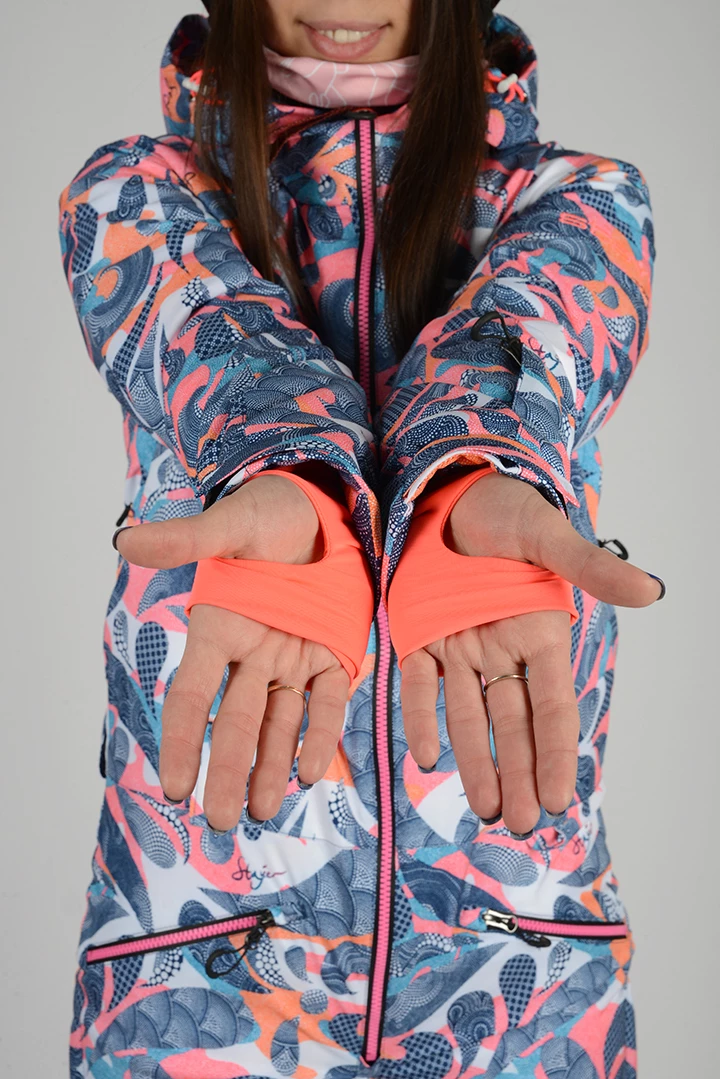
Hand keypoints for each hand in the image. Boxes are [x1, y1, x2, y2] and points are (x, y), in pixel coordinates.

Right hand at [115, 470, 349, 831]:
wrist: (322, 508)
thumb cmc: (268, 513)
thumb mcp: (230, 523)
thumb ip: (185, 540)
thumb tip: (123, 541)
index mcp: (219, 627)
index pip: (194, 695)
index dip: (184, 741)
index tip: (176, 787)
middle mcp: (252, 652)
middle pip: (237, 722)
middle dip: (229, 771)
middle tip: (222, 822)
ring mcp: (293, 657)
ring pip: (280, 723)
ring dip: (272, 767)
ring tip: (264, 811)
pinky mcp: (333, 654)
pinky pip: (326, 703)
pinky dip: (320, 735)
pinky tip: (313, 773)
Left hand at [400, 469, 663, 835]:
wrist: (452, 491)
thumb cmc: (508, 510)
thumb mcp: (549, 537)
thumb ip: (592, 569)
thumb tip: (653, 590)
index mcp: (540, 633)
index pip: (551, 706)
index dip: (554, 752)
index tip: (558, 798)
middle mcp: (502, 649)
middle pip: (513, 724)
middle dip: (518, 775)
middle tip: (519, 825)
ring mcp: (460, 646)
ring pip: (468, 716)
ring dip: (476, 763)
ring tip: (485, 811)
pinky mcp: (419, 635)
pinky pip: (419, 686)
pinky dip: (421, 718)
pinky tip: (424, 757)